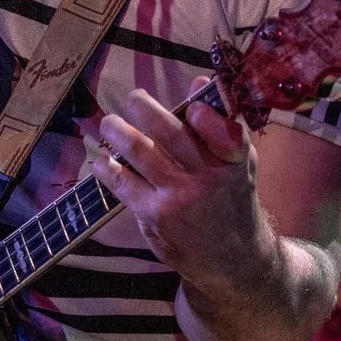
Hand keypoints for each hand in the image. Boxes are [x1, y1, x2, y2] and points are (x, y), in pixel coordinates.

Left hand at [89, 92, 270, 292]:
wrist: (229, 258)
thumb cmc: (230, 199)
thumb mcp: (238, 163)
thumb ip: (220, 124)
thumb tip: (197, 82)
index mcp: (233, 160)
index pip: (224, 132)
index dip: (206, 117)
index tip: (192, 108)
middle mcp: (208, 178)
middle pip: (171, 133)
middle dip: (144, 108)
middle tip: (133, 100)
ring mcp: (179, 197)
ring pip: (140, 151)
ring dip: (117, 130)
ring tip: (109, 123)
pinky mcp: (155, 215)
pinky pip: (122, 183)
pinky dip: (107, 168)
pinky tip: (102, 161)